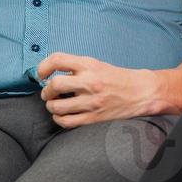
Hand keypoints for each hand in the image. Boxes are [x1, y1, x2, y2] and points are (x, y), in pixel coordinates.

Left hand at [36, 53, 163, 128]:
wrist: (141, 93)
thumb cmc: (117, 78)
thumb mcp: (96, 64)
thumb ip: (75, 67)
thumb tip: (49, 73)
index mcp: (89, 65)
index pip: (58, 59)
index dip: (43, 66)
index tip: (41, 74)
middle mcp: (90, 82)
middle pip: (55, 85)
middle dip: (46, 91)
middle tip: (48, 92)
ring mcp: (92, 102)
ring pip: (57, 106)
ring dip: (51, 106)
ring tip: (55, 104)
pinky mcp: (94, 118)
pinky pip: (67, 121)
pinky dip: (59, 118)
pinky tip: (61, 115)